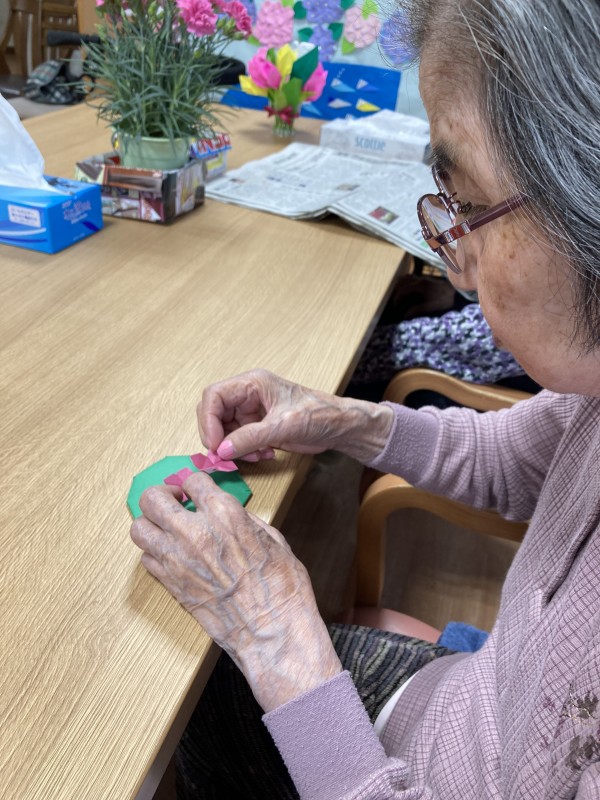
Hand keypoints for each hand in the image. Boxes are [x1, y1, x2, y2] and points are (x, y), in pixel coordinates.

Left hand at [130, 473, 341, 711]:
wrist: (273, 631)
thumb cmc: (281, 586)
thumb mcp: (271, 537)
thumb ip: (242, 519)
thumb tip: (226, 514)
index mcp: (224, 514)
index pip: (193, 480)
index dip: (196, 484)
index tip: (198, 490)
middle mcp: (193, 532)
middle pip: (153, 499)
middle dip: (162, 495)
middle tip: (175, 501)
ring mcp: (176, 560)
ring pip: (139, 528)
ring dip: (152, 523)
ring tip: (167, 527)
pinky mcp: (170, 585)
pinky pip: (147, 559)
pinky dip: (155, 552)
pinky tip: (172, 554)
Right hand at [197, 369, 392, 463]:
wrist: (340, 427)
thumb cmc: (319, 414)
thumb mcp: (284, 425)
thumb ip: (250, 437)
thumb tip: (221, 450)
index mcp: (252, 384)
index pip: (214, 396)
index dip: (208, 420)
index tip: (215, 444)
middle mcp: (247, 395)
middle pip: (214, 414)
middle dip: (219, 437)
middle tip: (227, 456)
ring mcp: (252, 412)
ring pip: (224, 431)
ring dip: (235, 448)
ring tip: (256, 455)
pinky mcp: (258, 427)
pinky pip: (238, 441)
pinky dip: (246, 452)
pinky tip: (264, 454)